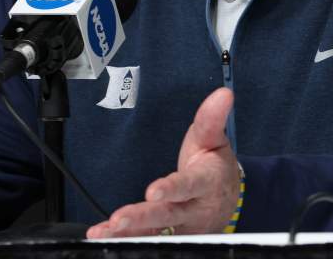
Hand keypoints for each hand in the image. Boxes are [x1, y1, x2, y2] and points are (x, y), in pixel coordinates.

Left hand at [87, 87, 239, 237]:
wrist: (227, 197)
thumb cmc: (214, 165)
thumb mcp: (214, 139)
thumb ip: (212, 118)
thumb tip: (223, 94)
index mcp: (206, 183)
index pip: (189, 185)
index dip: (171, 189)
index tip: (153, 191)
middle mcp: (195, 209)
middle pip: (168, 215)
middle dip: (143, 218)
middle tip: (119, 219)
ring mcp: (183, 225)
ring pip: (157, 231)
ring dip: (131, 232)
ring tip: (108, 230)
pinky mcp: (172, 234)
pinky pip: (149, 238)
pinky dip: (126, 238)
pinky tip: (105, 234)